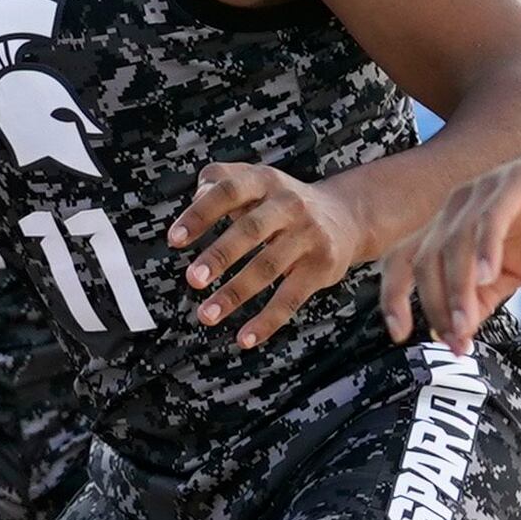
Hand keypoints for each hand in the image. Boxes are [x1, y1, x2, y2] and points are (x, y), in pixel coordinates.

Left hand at [172, 162, 365, 349]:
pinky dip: (267, 321)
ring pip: (268, 267)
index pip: (228, 192)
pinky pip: (291, 297)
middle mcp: (288, 204)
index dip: (200, 214)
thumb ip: (218, 183)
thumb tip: (193, 206)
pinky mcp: (322, 266)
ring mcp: (308, 235)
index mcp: (264, 180)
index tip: (174, 240)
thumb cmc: (280, 202)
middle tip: (192, 279)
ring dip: (235, 294)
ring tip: (206, 315)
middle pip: (250, 229)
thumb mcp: (254, 181)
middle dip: (220, 255)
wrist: (346, 216)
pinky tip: (245, 338)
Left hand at [394, 139, 520, 346]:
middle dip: (435, 305)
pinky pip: (492, 217)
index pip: (405, 259)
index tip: (399, 334)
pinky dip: (485, 248)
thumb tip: (458, 333)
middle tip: (455, 341)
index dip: (393, 296)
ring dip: (457, 290)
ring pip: (454, 244)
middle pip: (426, 258)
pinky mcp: (517, 181)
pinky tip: (490, 276)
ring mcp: (486, 191)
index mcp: (452, 224)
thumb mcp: (515, 270)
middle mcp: (459, 205)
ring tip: (466, 326)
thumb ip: (484, 297)